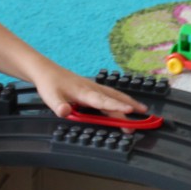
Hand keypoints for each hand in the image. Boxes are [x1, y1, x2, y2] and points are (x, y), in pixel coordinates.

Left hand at [31, 65, 148, 118]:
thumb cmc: (50, 85)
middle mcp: (93, 89)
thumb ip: (58, 106)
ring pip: (115, 95)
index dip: (116, 107)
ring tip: (142, 110)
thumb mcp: (50, 97)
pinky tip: (126, 103)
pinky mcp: (93, 89)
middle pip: (114, 98)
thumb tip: (65, 112)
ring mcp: (94, 88)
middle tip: (143, 117)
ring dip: (129, 102)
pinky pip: (111, 94)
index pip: (103, 101)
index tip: (129, 111)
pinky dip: (122, 99)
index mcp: (84, 93)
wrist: (47, 71)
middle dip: (130, 107)